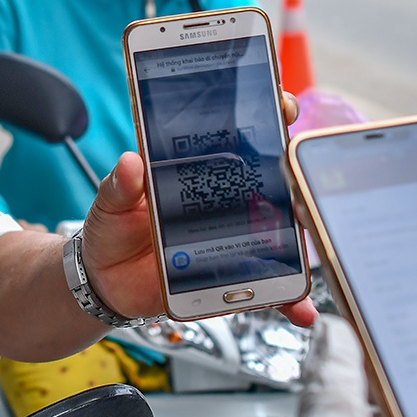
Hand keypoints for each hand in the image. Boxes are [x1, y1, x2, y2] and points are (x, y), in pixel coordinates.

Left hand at [77, 88, 315, 328]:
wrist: (106, 281)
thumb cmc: (113, 230)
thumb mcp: (110, 202)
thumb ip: (120, 184)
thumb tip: (131, 163)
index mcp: (199, 169)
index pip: (241, 135)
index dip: (267, 115)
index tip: (282, 107)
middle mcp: (227, 199)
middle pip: (275, 179)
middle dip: (299, 174)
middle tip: (303, 178)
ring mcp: (236, 237)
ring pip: (282, 233)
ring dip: (304, 239)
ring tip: (310, 246)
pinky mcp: (235, 274)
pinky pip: (269, 285)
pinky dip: (288, 299)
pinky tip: (303, 309)